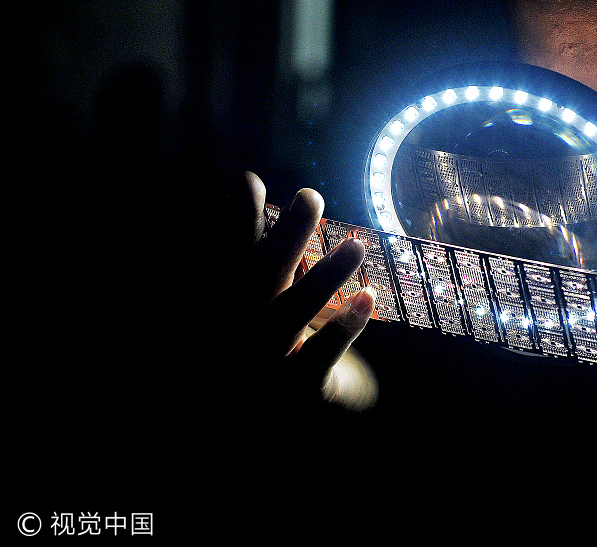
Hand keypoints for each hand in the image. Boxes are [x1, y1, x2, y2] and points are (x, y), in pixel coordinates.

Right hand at [218, 171, 376, 410]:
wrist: (273, 423)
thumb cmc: (268, 347)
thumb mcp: (258, 300)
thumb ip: (252, 248)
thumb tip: (248, 181)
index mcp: (222, 310)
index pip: (229, 259)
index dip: (238, 221)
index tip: (251, 180)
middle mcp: (236, 336)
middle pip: (259, 280)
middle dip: (285, 238)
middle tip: (310, 196)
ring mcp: (263, 365)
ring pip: (292, 315)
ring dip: (324, 277)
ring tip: (357, 245)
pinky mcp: (295, 393)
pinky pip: (319, 359)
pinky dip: (343, 328)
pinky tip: (368, 297)